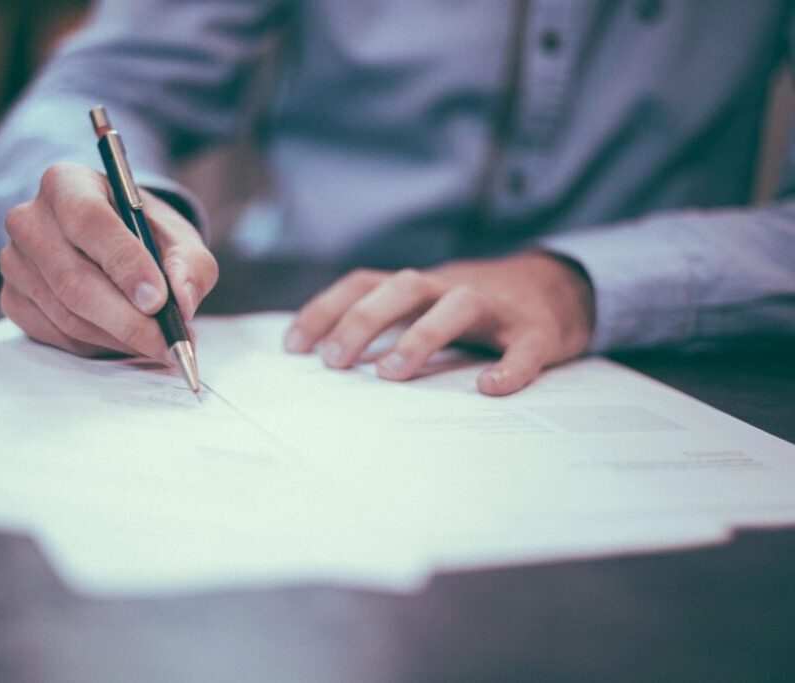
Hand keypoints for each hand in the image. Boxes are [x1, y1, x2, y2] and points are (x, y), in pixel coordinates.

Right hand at [0, 162, 217, 357]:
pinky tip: (126, 340)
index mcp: (67, 184)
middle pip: (74, 279)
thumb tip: (182, 303)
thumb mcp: (179, 239)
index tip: (158, 300)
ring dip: (119, 338)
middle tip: (168, 342)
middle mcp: (30, 219)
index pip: (88, 221)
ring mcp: (15, 262)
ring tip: (158, 344)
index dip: (124, 264)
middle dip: (128, 319)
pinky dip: (99, 346)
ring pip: (68, 315)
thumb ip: (189, 266)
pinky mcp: (13, 299)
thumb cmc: (145, 235)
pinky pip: (57, 335)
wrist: (113, 244)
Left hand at [284, 252, 594, 395]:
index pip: (364, 284)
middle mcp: (452, 287)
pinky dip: (509, 367)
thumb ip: (388, 325)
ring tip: (391, 374)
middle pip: (403, 287)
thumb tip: (329, 362)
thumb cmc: (477, 309)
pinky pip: (524, 346)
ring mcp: (496, 307)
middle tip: (334, 362)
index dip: (326, 309)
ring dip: (421, 335)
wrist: (559, 287)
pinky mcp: (538, 330)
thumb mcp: (427, 307)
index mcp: (420, 286)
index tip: (293, 347)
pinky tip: (490, 389)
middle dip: (363, 320)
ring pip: (458, 305)